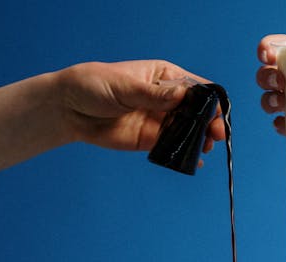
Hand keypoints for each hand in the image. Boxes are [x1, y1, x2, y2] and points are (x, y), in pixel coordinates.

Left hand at [58, 60, 224, 155]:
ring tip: (204, 149)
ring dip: (199, 140)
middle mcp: (166, 99)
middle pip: (196, 112)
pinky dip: (184, 155)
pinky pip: (173, 148)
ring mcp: (160, 121)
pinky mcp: (151, 140)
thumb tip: (183, 96)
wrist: (70, 109)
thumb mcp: (125, 86)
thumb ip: (154, 95)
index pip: (195, 88)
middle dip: (208, 124)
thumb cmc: (94, 86)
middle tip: (214, 136)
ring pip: (188, 131)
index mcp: (164, 77)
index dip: (208, 102)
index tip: (214, 115)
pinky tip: (192, 161)